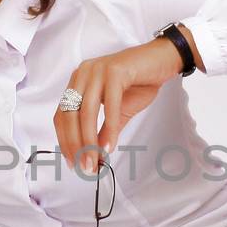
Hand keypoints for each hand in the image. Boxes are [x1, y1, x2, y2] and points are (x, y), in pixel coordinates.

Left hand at [55, 32, 190, 172]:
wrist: (164, 61)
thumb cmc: (140, 83)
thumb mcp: (118, 111)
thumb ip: (105, 130)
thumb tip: (95, 154)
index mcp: (78, 81)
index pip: (62, 114)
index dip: (65, 140)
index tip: (72, 161)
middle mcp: (83, 74)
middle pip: (69, 114)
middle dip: (75, 144)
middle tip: (84, 166)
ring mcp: (98, 70)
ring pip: (86, 112)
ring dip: (89, 140)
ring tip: (95, 160)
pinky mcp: (115, 71)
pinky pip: (110, 105)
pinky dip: (110, 128)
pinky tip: (111, 145)